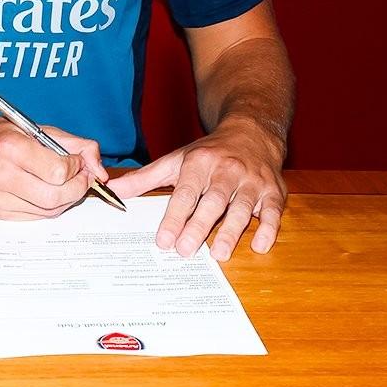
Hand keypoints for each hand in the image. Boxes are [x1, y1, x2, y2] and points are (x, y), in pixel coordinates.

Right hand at [0, 113, 107, 219]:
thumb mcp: (33, 126)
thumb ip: (71, 143)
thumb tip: (98, 167)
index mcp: (9, 146)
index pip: (58, 170)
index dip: (77, 168)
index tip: (77, 162)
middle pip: (55, 197)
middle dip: (77, 189)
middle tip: (81, 177)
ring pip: (47, 211)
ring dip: (65, 199)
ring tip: (64, 183)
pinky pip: (34, 217)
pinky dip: (47, 207)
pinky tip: (45, 191)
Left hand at [110, 118, 286, 259]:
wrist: (251, 131)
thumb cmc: (209, 153)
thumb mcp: (176, 160)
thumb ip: (146, 178)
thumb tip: (113, 191)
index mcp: (200, 162)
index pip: (185, 192)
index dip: (174, 217)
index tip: (163, 241)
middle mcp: (226, 170)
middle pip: (212, 201)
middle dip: (199, 226)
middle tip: (185, 251)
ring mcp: (251, 181)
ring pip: (242, 207)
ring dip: (231, 231)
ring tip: (218, 255)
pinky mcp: (273, 191)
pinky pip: (273, 211)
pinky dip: (268, 229)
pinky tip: (259, 245)